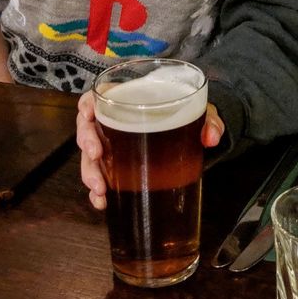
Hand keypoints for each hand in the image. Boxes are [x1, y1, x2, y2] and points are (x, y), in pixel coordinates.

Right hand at [76, 91, 224, 211]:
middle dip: (87, 144)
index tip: (88, 113)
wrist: (194, 136)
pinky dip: (98, 192)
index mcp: (129, 101)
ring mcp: (114, 147)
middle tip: (96, 156)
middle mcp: (116, 122)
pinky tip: (103, 202)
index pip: (98, 96)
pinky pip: (102, 178)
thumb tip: (211, 137)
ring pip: (90, 158)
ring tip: (100, 189)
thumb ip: (209, 120)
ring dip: (90, 173)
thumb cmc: (190, 116)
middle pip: (88, 129)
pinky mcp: (118, 169)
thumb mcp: (202, 112)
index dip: (87, 104)